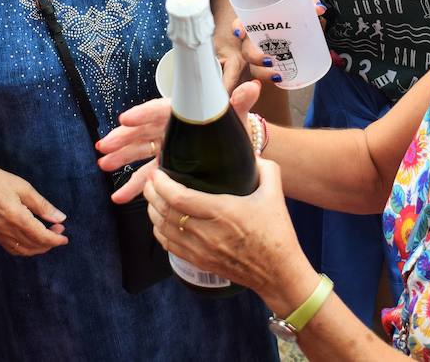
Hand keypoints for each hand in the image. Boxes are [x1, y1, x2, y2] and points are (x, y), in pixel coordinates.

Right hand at [0, 163, 68, 256]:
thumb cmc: (0, 181)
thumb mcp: (25, 189)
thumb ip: (43, 206)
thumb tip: (60, 218)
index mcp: (17, 218)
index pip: (41, 237)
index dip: (55, 240)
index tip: (65, 237)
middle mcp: (7, 230)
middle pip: (34, 246)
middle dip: (49, 242)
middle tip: (58, 229)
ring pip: (23, 251)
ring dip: (38, 248)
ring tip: (47, 236)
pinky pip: (12, 249)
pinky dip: (25, 249)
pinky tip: (31, 240)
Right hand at [97, 81, 262, 202]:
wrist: (233, 146)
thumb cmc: (230, 125)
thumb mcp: (234, 115)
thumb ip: (240, 102)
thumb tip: (253, 87)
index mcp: (181, 112)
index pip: (159, 110)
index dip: (142, 114)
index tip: (126, 119)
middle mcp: (169, 128)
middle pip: (142, 131)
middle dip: (123, 138)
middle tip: (106, 144)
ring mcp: (165, 148)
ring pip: (139, 152)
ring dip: (121, 158)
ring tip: (104, 164)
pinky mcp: (165, 166)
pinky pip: (146, 175)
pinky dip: (132, 186)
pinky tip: (119, 196)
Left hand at [144, 159, 311, 304]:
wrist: (278, 273)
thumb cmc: (277, 234)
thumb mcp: (275, 195)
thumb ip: (266, 169)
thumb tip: (254, 155)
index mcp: (221, 212)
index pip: (179, 198)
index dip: (162, 184)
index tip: (157, 172)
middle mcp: (206, 232)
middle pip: (165, 212)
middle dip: (152, 194)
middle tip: (150, 180)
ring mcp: (200, 250)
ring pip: (163, 230)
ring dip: (153, 212)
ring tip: (152, 197)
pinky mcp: (200, 262)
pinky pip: (169, 246)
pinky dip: (160, 231)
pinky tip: (160, 221)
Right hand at [234, 0, 326, 85]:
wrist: (302, 37)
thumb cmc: (295, 19)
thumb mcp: (301, 11)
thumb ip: (308, 5)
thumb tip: (319, 8)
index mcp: (258, 23)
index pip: (240, 24)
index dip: (237, 28)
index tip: (241, 33)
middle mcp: (255, 40)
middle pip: (246, 50)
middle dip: (254, 57)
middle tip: (270, 60)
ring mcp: (261, 56)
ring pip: (254, 67)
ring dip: (263, 73)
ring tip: (278, 75)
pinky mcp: (269, 68)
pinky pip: (264, 76)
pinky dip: (269, 79)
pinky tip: (279, 80)